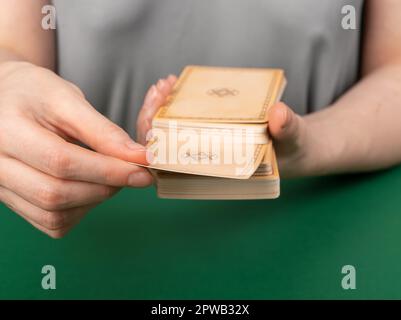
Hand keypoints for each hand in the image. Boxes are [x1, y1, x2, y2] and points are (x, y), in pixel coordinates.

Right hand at [0, 61, 151, 237]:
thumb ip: (103, 130)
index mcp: (7, 131)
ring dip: (94, 201)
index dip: (107, 169)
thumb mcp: (68, 99)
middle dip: (105, 187)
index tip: (142, 169)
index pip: (61, 161)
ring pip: (54, 215)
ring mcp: (0, 188)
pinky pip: (51, 222)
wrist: (6, 100)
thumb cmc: (36, 94)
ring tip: (110, 177)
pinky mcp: (13, 202)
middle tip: (131, 174)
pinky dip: (80, 211)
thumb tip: (140, 158)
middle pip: (56, 193)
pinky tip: (90, 188)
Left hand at [137, 76, 313, 177]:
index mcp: (218, 174)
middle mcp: (206, 162)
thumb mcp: (294, 139)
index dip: (157, 150)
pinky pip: (182, 119)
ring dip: (160, 108)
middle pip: (164, 147)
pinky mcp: (209, 130)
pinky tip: (174, 85)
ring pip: (168, 132)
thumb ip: (287, 129)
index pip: (176, 169)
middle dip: (153, 120)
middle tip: (160, 91)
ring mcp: (205, 144)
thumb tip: (278, 115)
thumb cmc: (293, 148)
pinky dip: (174, 103)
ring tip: (166, 83)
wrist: (295, 143)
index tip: (153, 125)